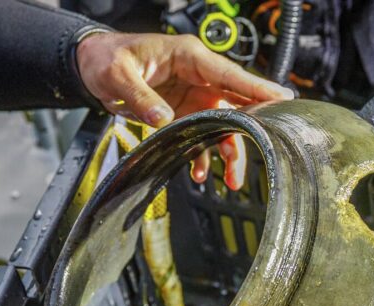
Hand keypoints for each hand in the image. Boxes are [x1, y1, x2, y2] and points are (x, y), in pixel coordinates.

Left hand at [76, 32, 293, 188]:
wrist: (91, 66)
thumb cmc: (106, 58)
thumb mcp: (117, 74)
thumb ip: (140, 97)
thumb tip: (163, 119)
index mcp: (189, 57)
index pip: (230, 73)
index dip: (257, 88)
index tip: (282, 99)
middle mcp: (198, 77)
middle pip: (235, 103)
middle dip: (250, 131)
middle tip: (263, 151)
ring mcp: (194, 96)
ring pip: (224, 125)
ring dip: (229, 152)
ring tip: (232, 180)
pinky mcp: (185, 112)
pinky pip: (202, 135)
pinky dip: (203, 155)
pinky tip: (201, 173)